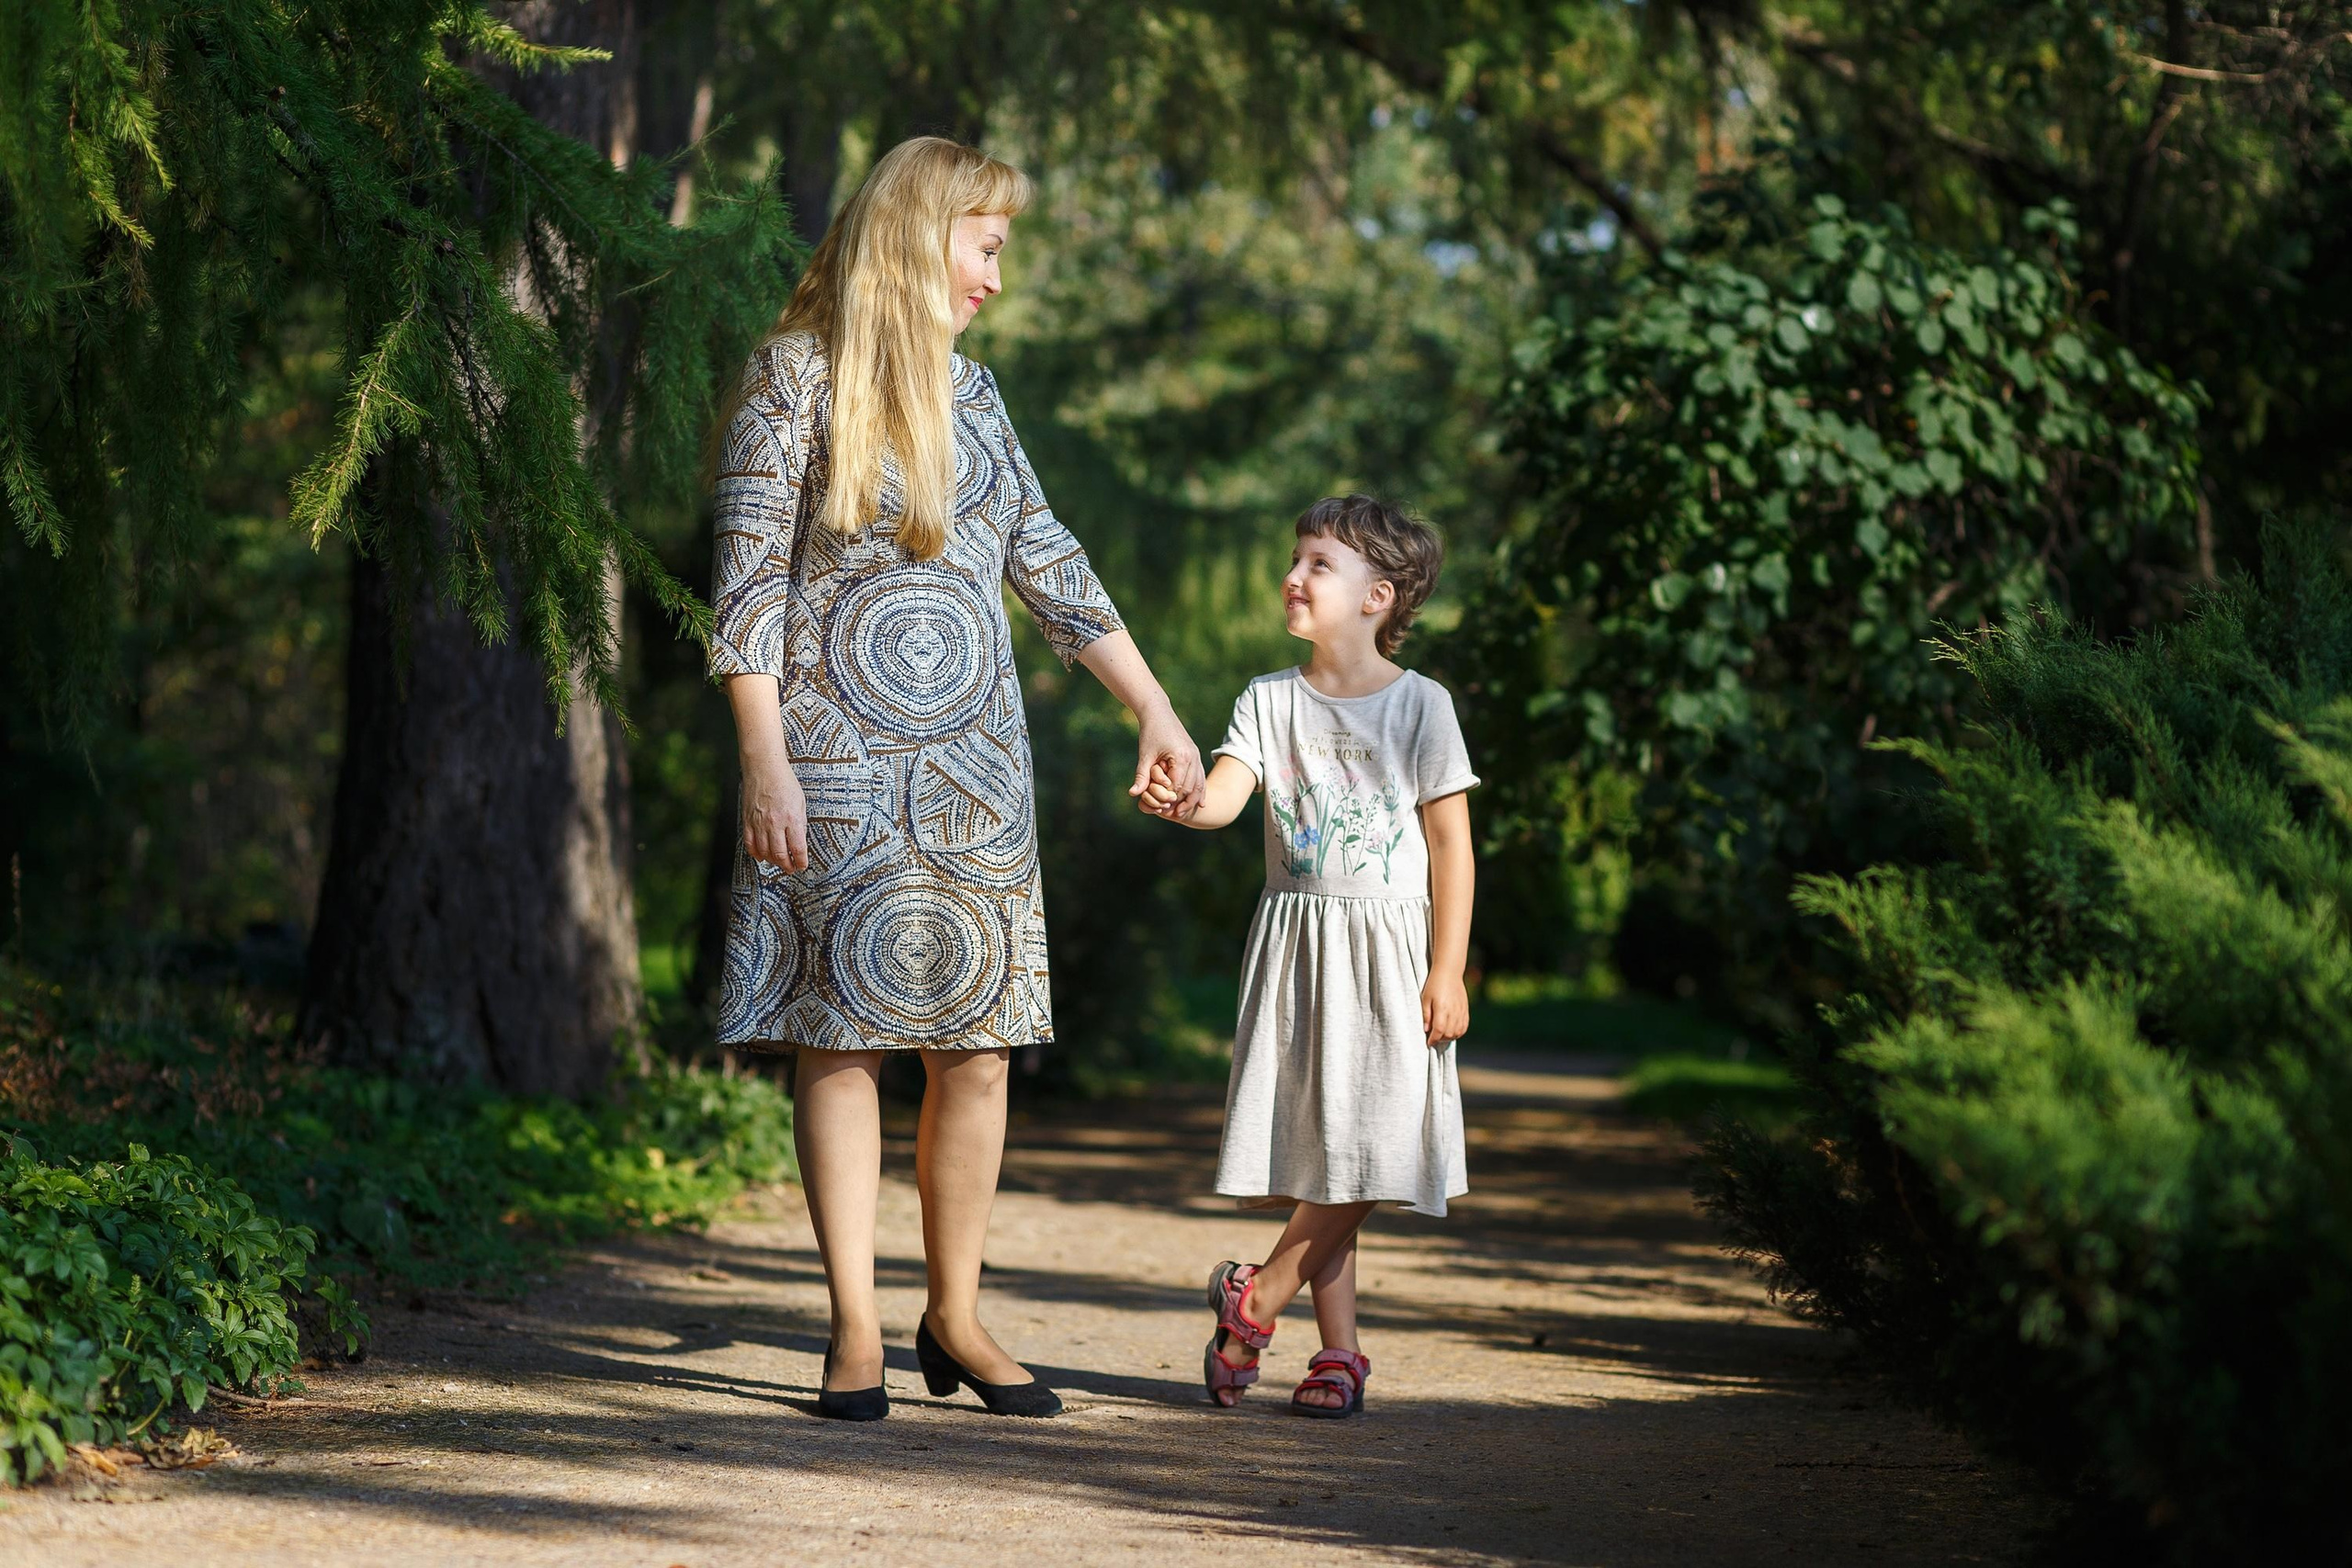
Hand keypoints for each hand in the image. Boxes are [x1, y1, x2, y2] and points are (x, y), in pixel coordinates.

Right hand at [741, 752, 808, 871]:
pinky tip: (762, 856)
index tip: (802, 865)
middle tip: (791, 869)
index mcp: (792, 818)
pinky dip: (756, 853)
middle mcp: (775, 823)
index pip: (798, 849)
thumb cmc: (785, 782)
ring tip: (779, 863)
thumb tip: (799, 841)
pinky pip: (750, 844)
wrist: (764, 768)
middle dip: (787, 866)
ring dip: (773, 861)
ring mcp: (759, 823)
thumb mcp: (800, 802)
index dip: (801, 861)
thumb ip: (800, 823)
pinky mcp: (747, 821)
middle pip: (780, 854)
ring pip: (765, 852)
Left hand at [1131, 710, 1203, 818]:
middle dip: (1183, 803)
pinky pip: (1201, 776)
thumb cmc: (1149, 732)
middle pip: (1191, 788)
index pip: (1178, 786)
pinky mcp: (1195, 754)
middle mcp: (1192, 757)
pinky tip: (1200, 803)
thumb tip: (1133, 794)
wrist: (1159, 712)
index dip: (1170, 799)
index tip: (1162, 809)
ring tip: (1184, 813)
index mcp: (1181, 757)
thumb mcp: (1145, 755)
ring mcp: (1196, 755)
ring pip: (1199, 783)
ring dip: (1193, 799)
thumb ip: (1141, 775)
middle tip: (1175, 816)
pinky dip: (1200, 790)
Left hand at [1421, 972, 1468, 1047]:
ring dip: (1449, 1037)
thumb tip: (1426, 1030)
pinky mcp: (1465, 1010)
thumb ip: (1426, 1015)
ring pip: (1457, 1032)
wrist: (1449, 972)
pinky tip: (1451, 1032)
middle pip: (1449, 1034)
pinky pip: (1464, 1027)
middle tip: (1433, 1038)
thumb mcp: (1425, 998)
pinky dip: (1458, 1033)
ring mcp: (1461, 1011)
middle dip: (1440, 1039)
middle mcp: (1453, 1011)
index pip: (1439, 1030)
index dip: (1433, 1039)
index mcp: (1442, 1008)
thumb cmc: (1434, 984)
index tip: (1428, 1043)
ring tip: (1441, 1035)